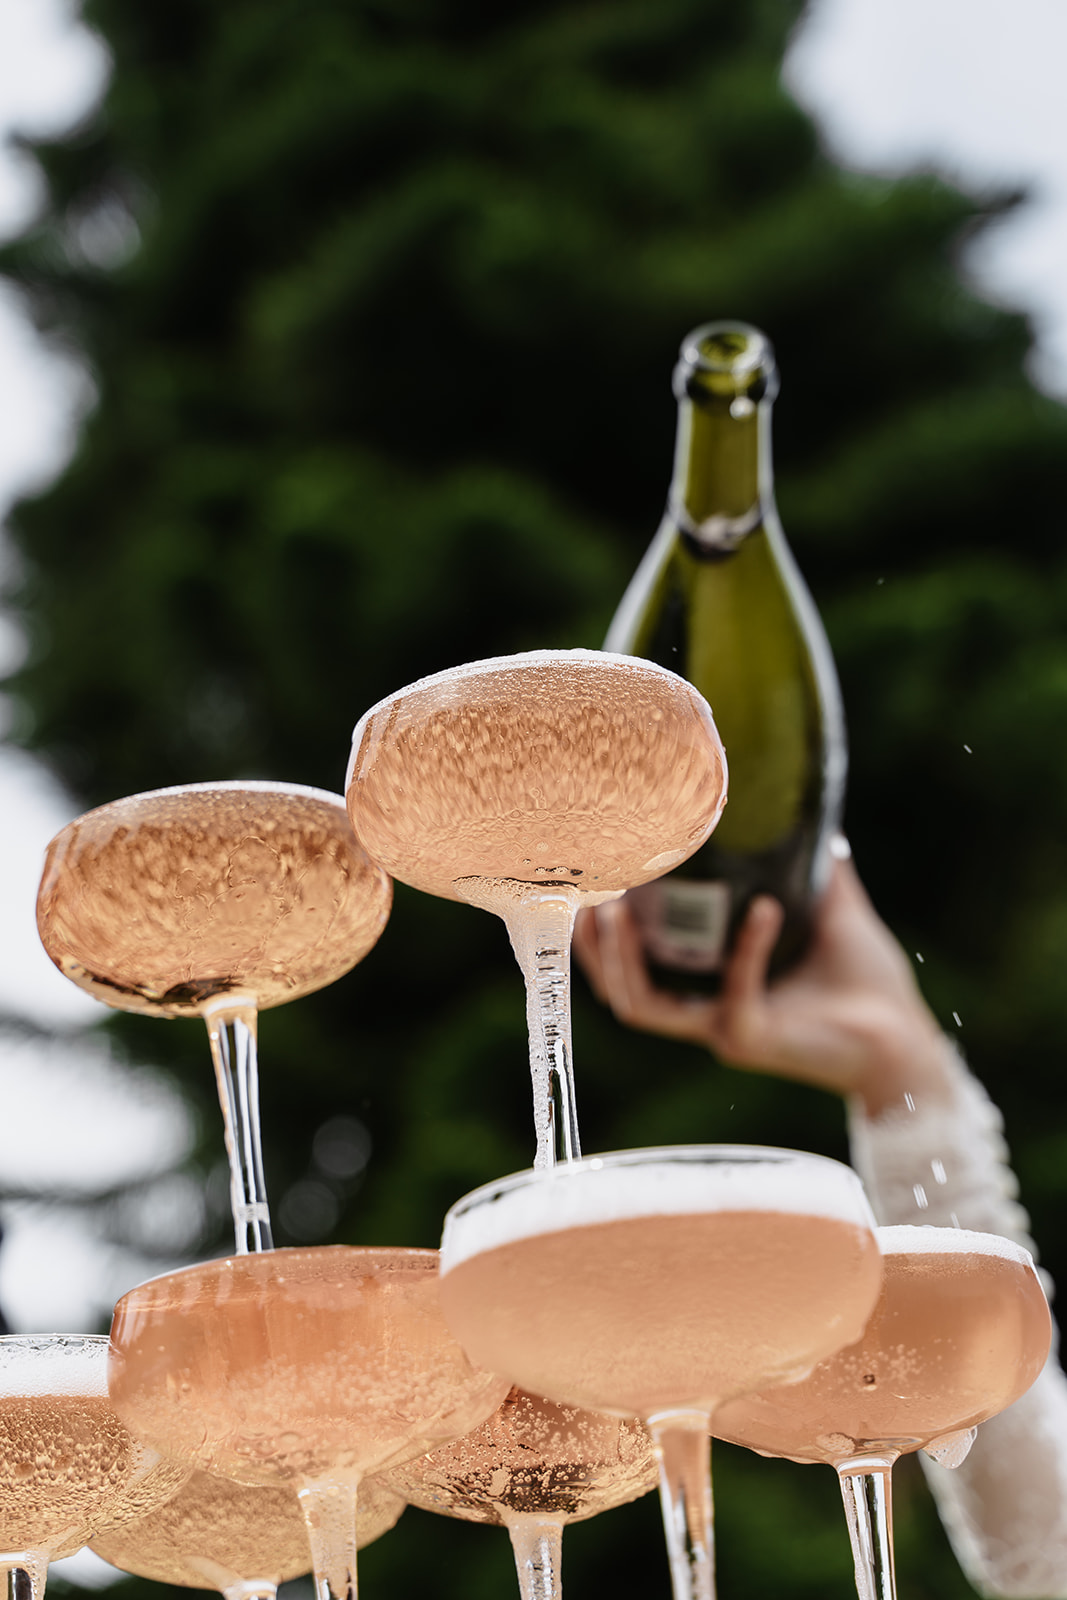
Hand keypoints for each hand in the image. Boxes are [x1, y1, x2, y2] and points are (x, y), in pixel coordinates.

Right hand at [573, 858, 953, 1115]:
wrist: (909, 1038)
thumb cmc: (869, 983)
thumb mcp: (833, 911)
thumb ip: (813, 868)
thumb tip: (808, 811)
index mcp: (713, 987)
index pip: (638, 969)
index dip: (602, 938)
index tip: (589, 886)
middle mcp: (709, 1014)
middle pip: (622, 992)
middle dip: (593, 951)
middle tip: (585, 900)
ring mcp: (726, 1032)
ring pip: (645, 1007)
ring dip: (625, 960)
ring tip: (619, 910)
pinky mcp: (754, 1042)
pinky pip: (734, 995)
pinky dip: (745, 949)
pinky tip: (764, 908)